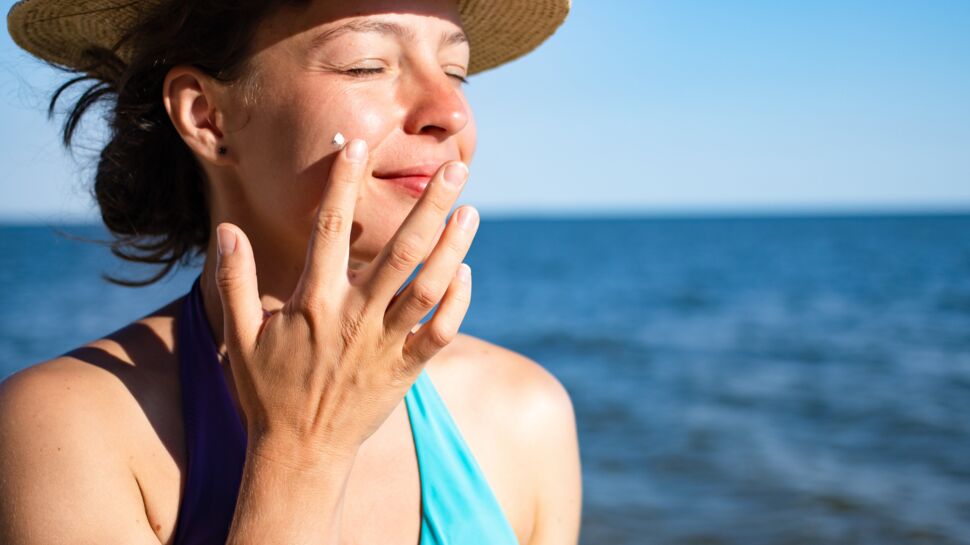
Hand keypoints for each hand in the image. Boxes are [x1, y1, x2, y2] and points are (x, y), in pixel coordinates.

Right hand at [213, 138, 478, 467]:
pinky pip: (440, 332)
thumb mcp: (239, 336)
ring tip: (470, 211)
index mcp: (313, 302)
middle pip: (399, 250)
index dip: (342, 184)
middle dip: (429, 205)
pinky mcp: (406, 369)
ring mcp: (385, 343)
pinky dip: (457, 302)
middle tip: (456, 167)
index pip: (330, 229)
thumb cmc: (266, 393)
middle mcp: (354, 317)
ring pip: (428, 287)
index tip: (356, 144)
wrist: (299, 455)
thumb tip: (226, 230)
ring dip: (453, 247)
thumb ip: (233, 281)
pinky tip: (465, 273)